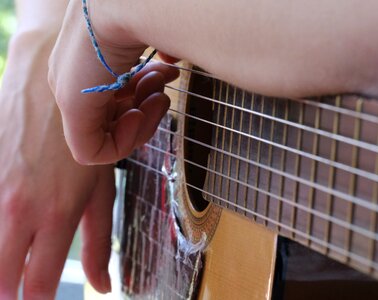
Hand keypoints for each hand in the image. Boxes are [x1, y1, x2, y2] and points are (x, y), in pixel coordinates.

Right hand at [0, 31, 114, 298]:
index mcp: (55, 216)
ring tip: (16, 265)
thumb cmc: (82, 141)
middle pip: (1, 281)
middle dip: (12, 293)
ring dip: (1, 266)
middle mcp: (17, 211)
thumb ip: (99, 242)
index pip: (38, 285)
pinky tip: (8, 233)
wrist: (44, 88)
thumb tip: (104, 285)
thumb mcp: (101, 190)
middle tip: (25, 291)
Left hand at [49, 0, 178, 164]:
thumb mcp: (151, 43)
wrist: (131, 2)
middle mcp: (76, 79)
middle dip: (145, 112)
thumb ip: (155, 61)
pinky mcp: (73, 108)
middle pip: (111, 119)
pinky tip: (139, 113)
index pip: (113, 99)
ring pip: (105, 136)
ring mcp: (71, 93)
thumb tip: (171, 61)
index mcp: (90, 63)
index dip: (142, 100)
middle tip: (162, 94)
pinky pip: (92, 151)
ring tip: (159, 97)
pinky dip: (124, 142)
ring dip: (142, 122)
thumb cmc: (147, 16)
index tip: (162, 85)